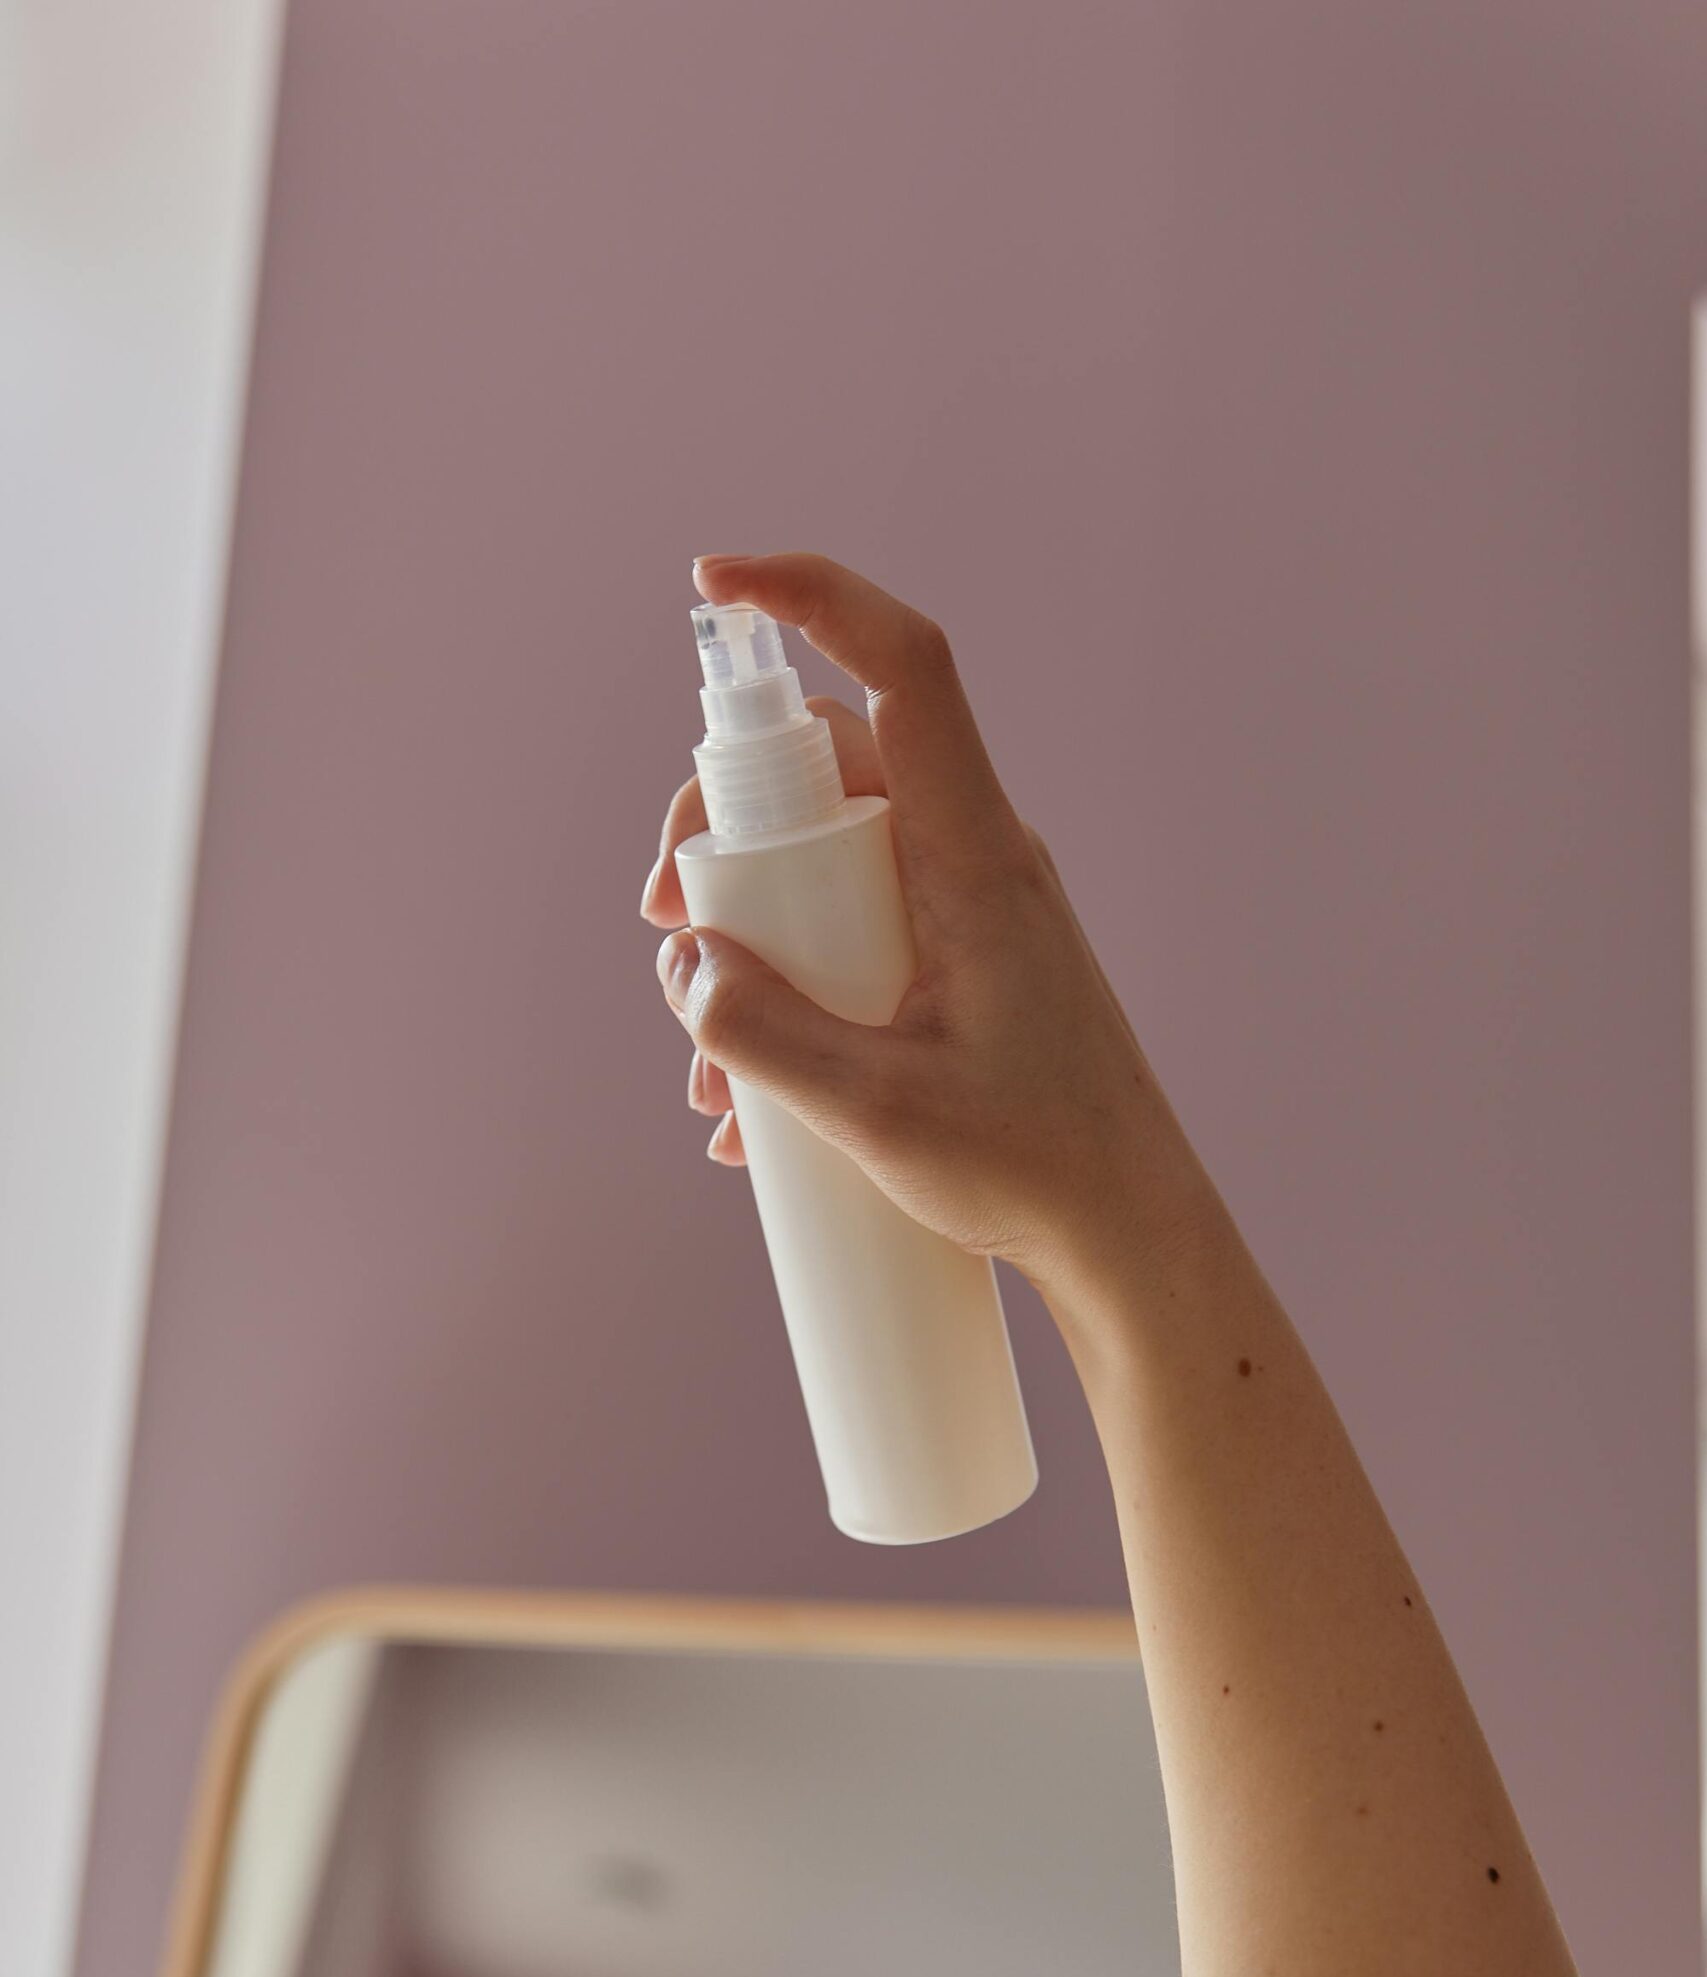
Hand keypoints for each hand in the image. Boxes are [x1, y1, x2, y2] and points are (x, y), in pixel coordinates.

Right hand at [644, 553, 1203, 1304]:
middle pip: (836, 765)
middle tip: (668, 928)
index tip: (716, 585)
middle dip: (727, 828)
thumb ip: (762, 1035)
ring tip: (710, 1068)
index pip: (902, 667)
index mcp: (976, 857)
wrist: (1131, 1240)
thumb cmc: (1036, 1170)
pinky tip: (756, 1111)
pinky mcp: (969, 970)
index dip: (812, 596)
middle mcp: (980, 860)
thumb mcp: (876, 1112)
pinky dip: (797, 991)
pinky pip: (861, 936)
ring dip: (754, 935)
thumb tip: (685, 965)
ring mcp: (976, 913)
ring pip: (837, 861)